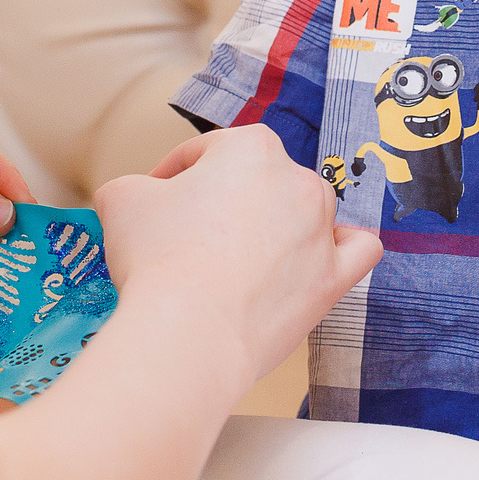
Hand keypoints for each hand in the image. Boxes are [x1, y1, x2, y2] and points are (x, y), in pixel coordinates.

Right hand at [94, 126, 380, 384]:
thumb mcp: (121, 199)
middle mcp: (297, 179)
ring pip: (306, 211)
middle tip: (186, 237)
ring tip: (237, 258)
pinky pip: (357, 250)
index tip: (154, 203)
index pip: (205, 153)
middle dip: (223, 203)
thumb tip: (140, 196)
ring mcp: (322, 229)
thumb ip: (136, 186)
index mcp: (252, 147)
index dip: (171, 177)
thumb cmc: (156, 258)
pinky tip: (320, 256)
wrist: (188, 332)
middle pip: (255, 183)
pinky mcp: (333, 278)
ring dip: (276, 225)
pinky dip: (341, 249)